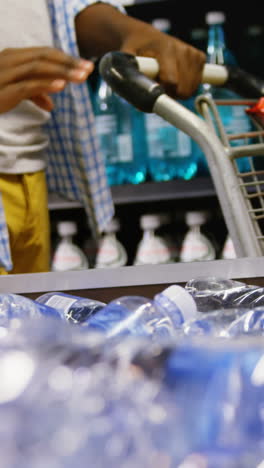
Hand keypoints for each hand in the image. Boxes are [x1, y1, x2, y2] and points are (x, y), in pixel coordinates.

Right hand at [0, 47, 93, 112]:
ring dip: (62, 72)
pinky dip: (45, 85)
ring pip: (38, 68)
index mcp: (13, 57)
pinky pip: (27, 85)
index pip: (44, 53)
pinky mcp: (3, 90)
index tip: (85, 65)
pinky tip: (60, 86)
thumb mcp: (15, 91)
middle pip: (44, 56)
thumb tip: (51, 104)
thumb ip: (34, 93)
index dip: (66, 58)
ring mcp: (5, 74)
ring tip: (81, 77)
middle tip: (89, 69)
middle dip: (68, 62)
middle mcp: (9, 60)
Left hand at [75, 4, 205, 99]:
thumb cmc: (134, 50)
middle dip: (172, 95)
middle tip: (160, 90)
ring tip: (167, 83)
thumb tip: (138, 98)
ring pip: (192, 88)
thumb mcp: (126, 59)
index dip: (164, 94)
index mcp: (165, 50)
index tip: (157, 95)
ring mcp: (192, 53)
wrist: (145, 37)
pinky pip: (198, 81)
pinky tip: (178, 79)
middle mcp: (182, 50)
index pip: (171, 81)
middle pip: (184, 89)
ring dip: (180, 92)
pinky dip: (188, 86)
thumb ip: (129, 76)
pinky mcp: (199, 57)